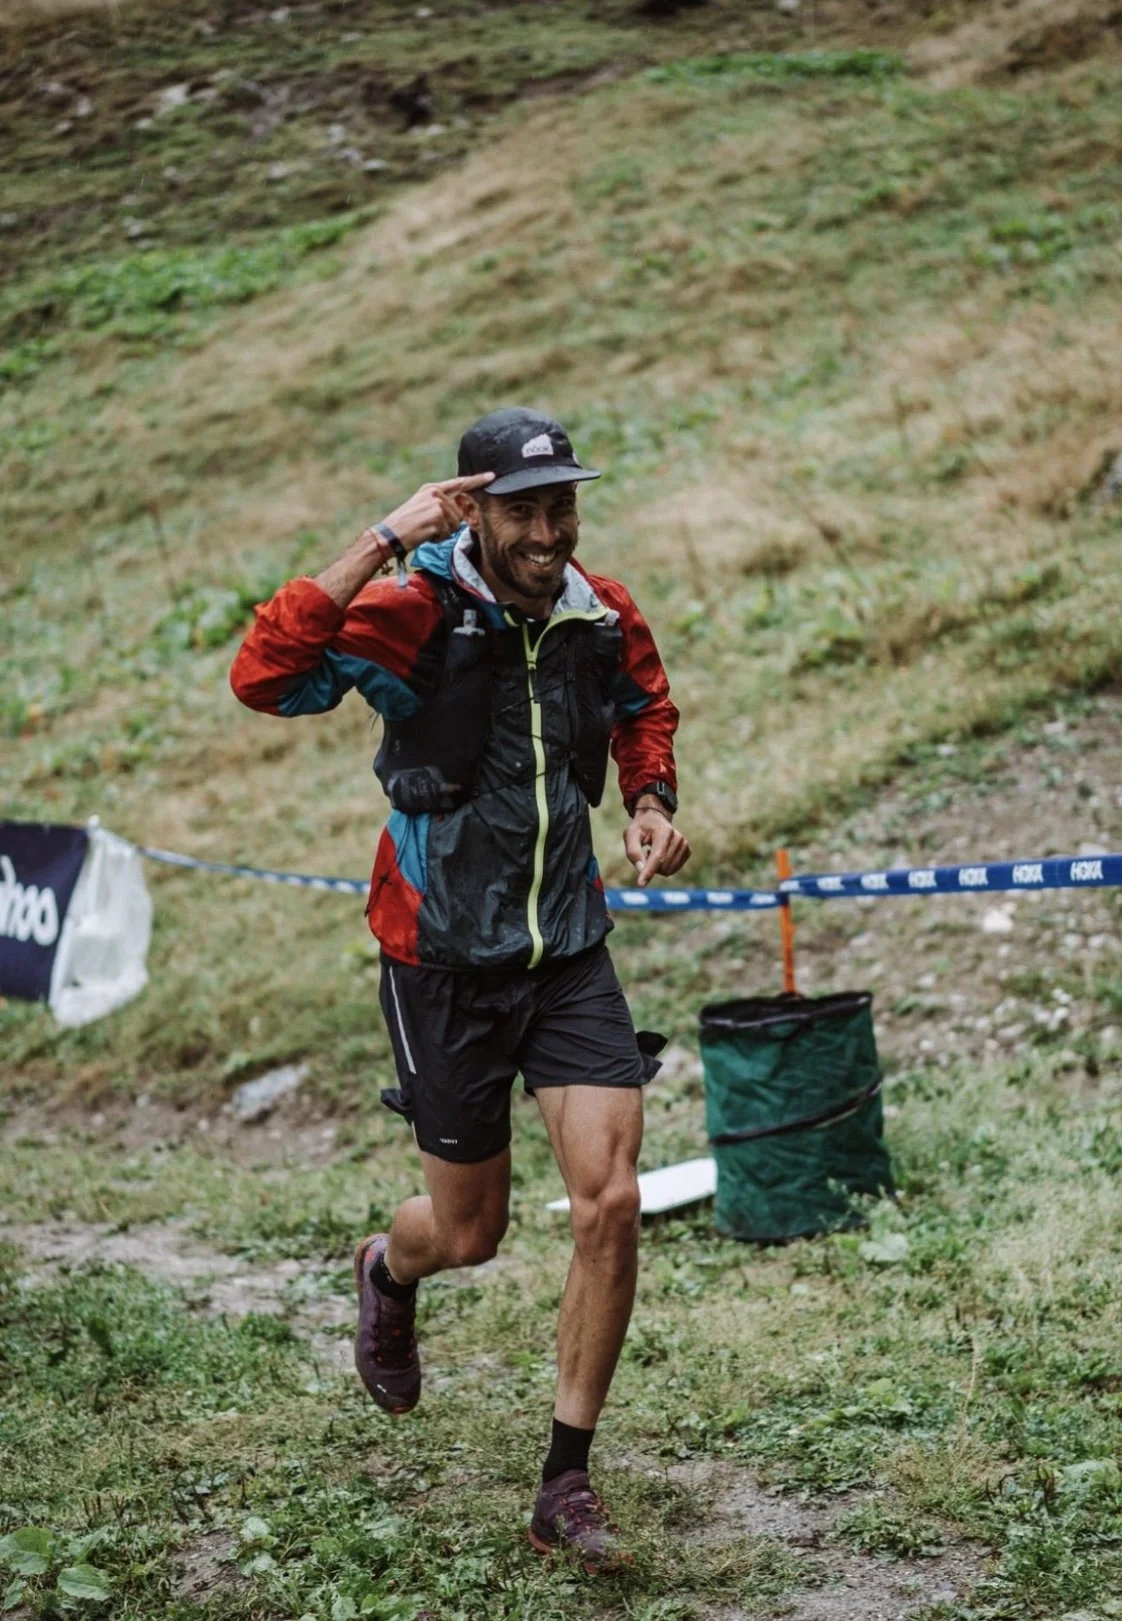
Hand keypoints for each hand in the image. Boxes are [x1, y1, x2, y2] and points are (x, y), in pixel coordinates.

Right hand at [379, 473, 493, 550]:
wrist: (390, 535)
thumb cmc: (405, 525)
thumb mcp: (422, 507)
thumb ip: (441, 504)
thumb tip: (461, 514)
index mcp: (432, 488)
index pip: (459, 483)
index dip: (477, 480)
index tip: (492, 476)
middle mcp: (435, 493)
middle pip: (459, 513)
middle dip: (448, 525)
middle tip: (428, 526)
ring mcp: (436, 504)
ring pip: (454, 524)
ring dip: (443, 533)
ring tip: (425, 530)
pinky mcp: (437, 516)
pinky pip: (448, 533)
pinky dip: (438, 538)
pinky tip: (424, 534)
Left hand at [623, 807, 691, 887]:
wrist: (654, 819)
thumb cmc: (640, 828)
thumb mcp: (630, 835)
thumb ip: (633, 852)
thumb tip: (641, 870)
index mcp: (664, 831)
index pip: (657, 856)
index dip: (649, 871)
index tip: (640, 884)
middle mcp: (678, 838)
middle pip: (662, 866)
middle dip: (650, 866)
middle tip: (644, 853)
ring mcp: (684, 845)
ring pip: (668, 870)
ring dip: (656, 867)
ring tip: (652, 852)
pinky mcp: (687, 851)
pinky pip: (673, 870)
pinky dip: (663, 867)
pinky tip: (660, 854)